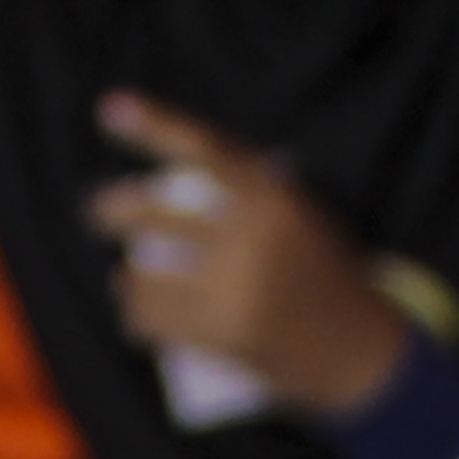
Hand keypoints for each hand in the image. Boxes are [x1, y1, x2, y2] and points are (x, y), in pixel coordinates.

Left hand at [87, 93, 417, 420]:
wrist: (361, 349)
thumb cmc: (324, 279)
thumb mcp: (300, 221)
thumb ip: (250, 202)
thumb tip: (171, 199)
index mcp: (273, 196)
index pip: (204, 150)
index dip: (154, 126)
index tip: (109, 109)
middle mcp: (253, 234)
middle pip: (157, 213)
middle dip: (115, 209)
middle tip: (97, 210)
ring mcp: (237, 285)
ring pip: (148, 275)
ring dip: (128, 279)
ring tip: (124, 280)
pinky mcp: (224, 332)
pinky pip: (154, 320)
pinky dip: (137, 317)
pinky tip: (133, 314)